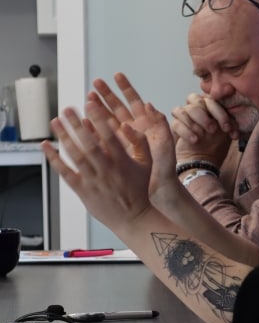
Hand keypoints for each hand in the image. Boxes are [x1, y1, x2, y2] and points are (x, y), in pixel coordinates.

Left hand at [42, 103, 154, 232]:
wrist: (135, 218)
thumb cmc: (141, 190)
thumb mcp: (148, 164)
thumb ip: (140, 143)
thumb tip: (129, 125)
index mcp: (123, 161)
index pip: (109, 136)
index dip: (99, 118)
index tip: (90, 104)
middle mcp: (106, 169)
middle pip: (88, 143)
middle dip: (77, 124)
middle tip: (67, 109)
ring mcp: (93, 180)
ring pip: (75, 155)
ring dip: (64, 137)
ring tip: (56, 121)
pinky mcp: (83, 190)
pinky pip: (65, 173)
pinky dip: (54, 159)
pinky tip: (46, 146)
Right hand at [89, 73, 176, 196]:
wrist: (159, 190)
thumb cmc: (165, 168)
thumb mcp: (166, 143)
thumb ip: (160, 123)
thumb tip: (149, 104)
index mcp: (147, 126)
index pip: (135, 102)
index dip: (126, 89)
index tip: (117, 75)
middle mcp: (134, 131)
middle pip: (118, 108)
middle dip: (107, 95)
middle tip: (95, 82)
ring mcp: (122, 142)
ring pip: (107, 121)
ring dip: (97, 109)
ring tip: (86, 97)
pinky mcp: (114, 154)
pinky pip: (100, 140)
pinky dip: (92, 131)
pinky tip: (82, 123)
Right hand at [171, 93, 235, 164]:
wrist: (202, 160)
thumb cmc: (216, 145)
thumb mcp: (227, 133)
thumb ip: (230, 122)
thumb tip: (235, 119)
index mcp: (211, 106)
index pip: (214, 100)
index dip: (221, 113)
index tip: (226, 128)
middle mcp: (197, 107)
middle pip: (197, 100)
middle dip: (206, 116)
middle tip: (212, 130)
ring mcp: (185, 115)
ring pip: (187, 109)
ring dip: (195, 123)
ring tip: (202, 135)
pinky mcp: (176, 125)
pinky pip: (176, 123)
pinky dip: (185, 131)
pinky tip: (194, 140)